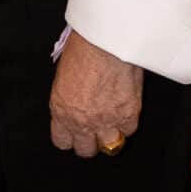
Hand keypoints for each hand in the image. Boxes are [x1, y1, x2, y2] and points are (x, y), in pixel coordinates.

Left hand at [50, 30, 142, 159]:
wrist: (105, 42)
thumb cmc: (82, 49)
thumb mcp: (62, 75)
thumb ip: (67, 96)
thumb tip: (73, 99)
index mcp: (61, 110)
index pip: (62, 141)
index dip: (70, 138)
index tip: (75, 134)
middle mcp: (82, 121)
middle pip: (86, 150)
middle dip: (90, 142)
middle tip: (94, 131)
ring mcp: (106, 120)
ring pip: (110, 146)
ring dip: (111, 136)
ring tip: (112, 124)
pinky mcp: (128, 114)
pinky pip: (129, 130)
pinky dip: (128, 123)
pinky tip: (125, 111)